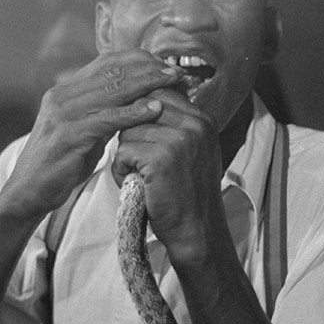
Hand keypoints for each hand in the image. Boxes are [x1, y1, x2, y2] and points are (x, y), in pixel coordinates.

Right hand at [0, 50, 180, 218]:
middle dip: (147, 68)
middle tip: (176, 71)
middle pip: (111, 71)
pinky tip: (154, 109)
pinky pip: (107, 119)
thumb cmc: (60, 165)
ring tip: (172, 83)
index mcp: (64, 91)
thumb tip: (134, 100)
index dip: (138, 60)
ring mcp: (63, 114)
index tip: (164, 65)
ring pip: (111, 90)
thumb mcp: (83, 131)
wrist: (28, 192)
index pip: (105, 62)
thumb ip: (103, 113)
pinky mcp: (67, 135)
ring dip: (146, 84)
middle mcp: (61, 96)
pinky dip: (133, 112)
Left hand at [111, 87, 226, 262]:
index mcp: (202, 119)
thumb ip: (176, 125)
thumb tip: (144, 101)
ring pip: (128, 131)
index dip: (139, 112)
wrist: (196, 230)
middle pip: (140, 109)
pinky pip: (123, 151)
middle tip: (137, 159)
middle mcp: (195, 125)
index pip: (159, 94)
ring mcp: (179, 140)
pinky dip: (121, 169)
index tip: (137, 134)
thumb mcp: (192, 151)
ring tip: (137, 175)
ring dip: (124, 155)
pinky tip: (133, 183)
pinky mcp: (161, 158)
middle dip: (131, 133)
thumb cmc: (187, 193)